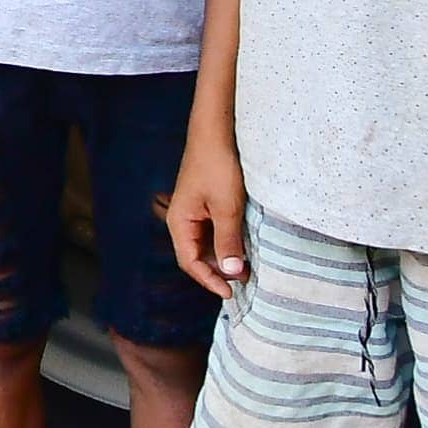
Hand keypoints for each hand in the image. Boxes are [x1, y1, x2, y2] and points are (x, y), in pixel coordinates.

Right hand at [165, 135, 249, 297]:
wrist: (217, 133)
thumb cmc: (218, 167)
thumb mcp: (227, 208)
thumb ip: (228, 242)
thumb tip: (231, 274)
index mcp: (180, 222)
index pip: (190, 263)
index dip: (210, 281)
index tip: (231, 294)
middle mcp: (183, 220)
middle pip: (197, 256)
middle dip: (218, 272)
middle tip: (245, 284)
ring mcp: (195, 212)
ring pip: (207, 245)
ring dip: (224, 258)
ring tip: (248, 268)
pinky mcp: (206, 205)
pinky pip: (214, 232)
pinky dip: (227, 243)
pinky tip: (244, 246)